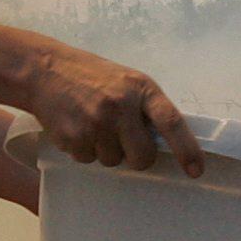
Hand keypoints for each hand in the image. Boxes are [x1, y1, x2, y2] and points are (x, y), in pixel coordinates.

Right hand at [28, 46, 202, 173]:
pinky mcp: (73, 138)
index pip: (171, 122)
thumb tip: (166, 144)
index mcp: (140, 88)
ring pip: (113, 161)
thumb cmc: (91, 76)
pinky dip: (84, 150)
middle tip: (124, 141)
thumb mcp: (126, 82)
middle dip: (137, 157)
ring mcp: (96, 123)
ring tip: (92, 123)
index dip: (187, 149)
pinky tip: (76, 126)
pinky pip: (88, 160)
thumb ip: (146, 107)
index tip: (196, 170)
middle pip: (142, 157)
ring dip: (106, 150)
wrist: (44, 70)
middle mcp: (120, 105)